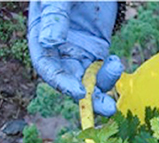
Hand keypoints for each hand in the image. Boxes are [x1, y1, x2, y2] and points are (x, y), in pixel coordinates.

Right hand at [28, 1, 123, 116]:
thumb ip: (54, 17)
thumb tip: (49, 42)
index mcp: (42, 39)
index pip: (49, 68)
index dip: (63, 83)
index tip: (79, 92)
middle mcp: (60, 52)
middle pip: (71, 82)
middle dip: (89, 98)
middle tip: (107, 109)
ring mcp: (80, 54)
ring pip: (90, 80)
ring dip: (103, 88)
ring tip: (115, 79)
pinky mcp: (97, 52)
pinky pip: (103, 70)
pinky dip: (111, 73)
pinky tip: (116, 63)